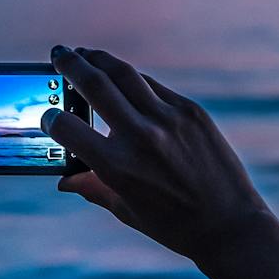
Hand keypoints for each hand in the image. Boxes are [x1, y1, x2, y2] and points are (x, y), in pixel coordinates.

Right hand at [41, 46, 272, 263]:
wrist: (230, 225)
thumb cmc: (174, 225)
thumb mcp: (125, 210)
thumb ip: (93, 188)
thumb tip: (64, 179)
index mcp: (116, 166)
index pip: (66, 128)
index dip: (50, 119)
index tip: (47, 114)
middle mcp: (140, 136)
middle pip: (94, 84)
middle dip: (70, 64)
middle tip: (58, 53)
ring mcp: (168, 119)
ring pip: (124, 74)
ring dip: (99, 59)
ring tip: (85, 54)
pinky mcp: (191, 112)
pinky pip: (153, 87)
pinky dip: (133, 80)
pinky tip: (122, 79)